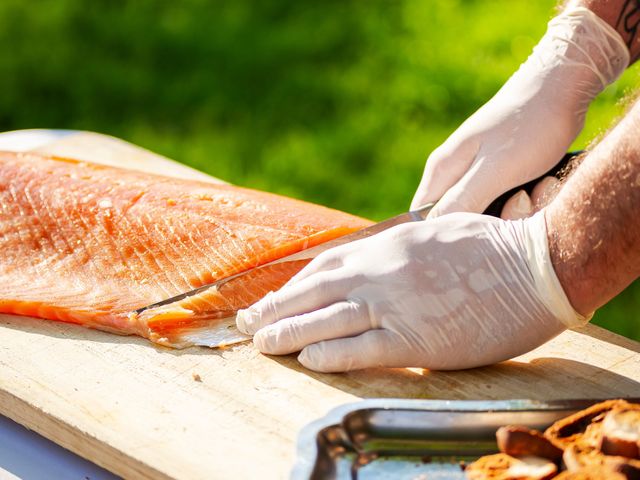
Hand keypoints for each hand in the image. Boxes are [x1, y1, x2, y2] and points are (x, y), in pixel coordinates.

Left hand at [236, 212, 588, 371]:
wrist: (535, 264)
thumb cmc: (490, 247)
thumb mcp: (434, 232)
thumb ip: (398, 248)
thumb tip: (373, 259)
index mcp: (386, 246)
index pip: (324, 267)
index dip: (292, 285)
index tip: (272, 297)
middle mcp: (381, 273)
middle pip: (314, 293)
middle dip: (276, 308)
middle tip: (247, 322)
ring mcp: (396, 305)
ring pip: (328, 320)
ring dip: (289, 332)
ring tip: (261, 343)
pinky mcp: (417, 340)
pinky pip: (363, 349)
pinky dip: (331, 354)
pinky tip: (307, 358)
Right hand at [411, 6, 627, 216]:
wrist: (562, 86)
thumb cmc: (528, 126)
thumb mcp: (495, 170)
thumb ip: (461, 201)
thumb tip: (433, 231)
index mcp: (440, 171)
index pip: (422, 221)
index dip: (446, 234)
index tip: (481, 230)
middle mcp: (451, 173)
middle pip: (459, 219)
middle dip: (492, 221)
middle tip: (522, 200)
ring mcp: (474, 172)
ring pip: (486, 212)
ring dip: (517, 210)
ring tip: (537, 187)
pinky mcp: (496, 172)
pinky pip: (504, 201)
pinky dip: (527, 199)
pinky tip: (542, 184)